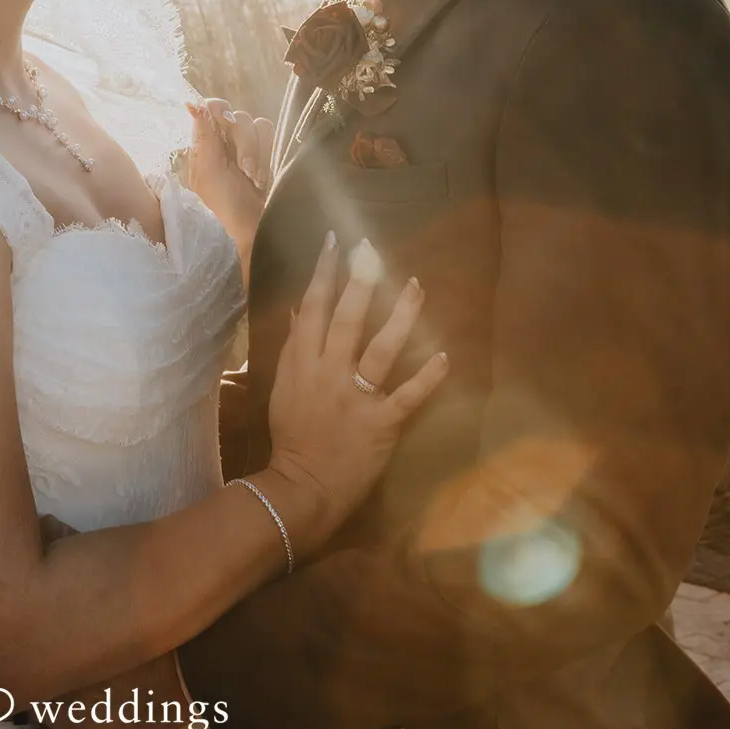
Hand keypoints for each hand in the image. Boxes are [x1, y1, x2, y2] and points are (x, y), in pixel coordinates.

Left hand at [185, 97, 273, 265]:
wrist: (258, 225)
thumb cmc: (226, 204)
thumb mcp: (208, 173)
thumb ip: (203, 136)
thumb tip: (190, 103)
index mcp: (206, 144)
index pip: (211, 108)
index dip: (219, 111)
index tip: (225, 123)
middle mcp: (227, 140)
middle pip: (236, 115)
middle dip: (242, 143)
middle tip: (243, 169)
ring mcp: (250, 145)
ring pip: (257, 124)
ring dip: (256, 154)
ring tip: (254, 178)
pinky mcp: (270, 150)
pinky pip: (273, 135)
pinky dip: (269, 156)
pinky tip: (265, 177)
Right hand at [264, 233, 447, 551]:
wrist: (302, 487)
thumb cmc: (293, 436)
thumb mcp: (284, 387)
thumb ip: (294, 348)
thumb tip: (301, 310)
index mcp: (303, 363)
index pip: (314, 308)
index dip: (323, 272)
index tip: (333, 241)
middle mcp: (328, 373)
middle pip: (347, 318)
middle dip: (360, 280)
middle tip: (372, 249)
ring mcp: (356, 398)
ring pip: (381, 349)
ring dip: (400, 316)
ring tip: (416, 286)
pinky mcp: (380, 424)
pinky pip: (407, 396)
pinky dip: (427, 377)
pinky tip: (445, 356)